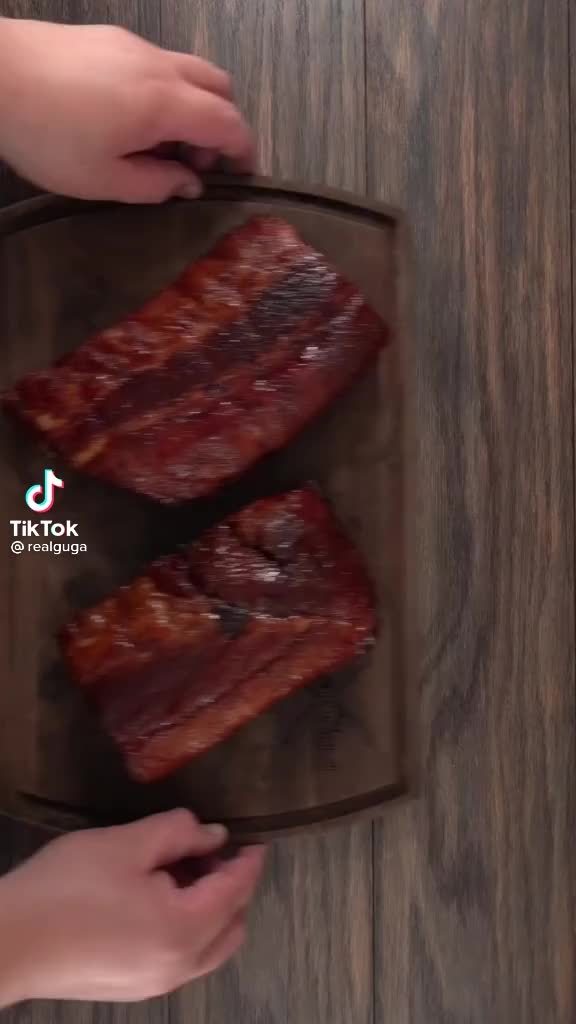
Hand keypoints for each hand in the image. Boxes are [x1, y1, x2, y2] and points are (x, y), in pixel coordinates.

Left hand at [0, 19, 252, 201]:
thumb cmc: (48, 136)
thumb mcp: (104, 180)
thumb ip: (155, 185)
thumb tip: (188, 183)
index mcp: (166, 104)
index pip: (228, 123)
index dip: (243, 151)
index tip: (243, 175)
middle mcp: (159, 67)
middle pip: (218, 86)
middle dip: (221, 125)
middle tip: (196, 163)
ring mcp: (133, 46)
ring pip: (188, 71)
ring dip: (192, 107)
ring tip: (160, 144)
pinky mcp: (108, 38)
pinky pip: (157, 64)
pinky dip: (165, 92)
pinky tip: (130, 119)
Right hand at [0, 810, 264, 1004]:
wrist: (8, 942)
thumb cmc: (68, 887)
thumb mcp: (126, 844)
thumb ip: (178, 834)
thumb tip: (213, 836)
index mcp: (184, 930)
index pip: (235, 891)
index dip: (248, 861)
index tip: (254, 840)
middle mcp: (179, 967)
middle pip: (231, 927)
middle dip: (233, 887)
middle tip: (209, 851)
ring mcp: (155, 984)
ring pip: (208, 947)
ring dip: (211, 910)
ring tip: (182, 871)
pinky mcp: (133, 988)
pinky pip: (182, 958)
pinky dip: (189, 929)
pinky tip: (158, 899)